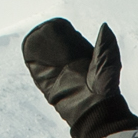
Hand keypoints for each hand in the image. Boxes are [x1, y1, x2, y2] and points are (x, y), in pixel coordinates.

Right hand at [19, 19, 135, 137]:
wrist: (96, 111)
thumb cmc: (105, 88)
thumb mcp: (107, 62)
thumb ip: (106, 44)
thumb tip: (104, 25)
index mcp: (85, 62)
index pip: (72, 45)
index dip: (65, 36)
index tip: (59, 26)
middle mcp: (71, 69)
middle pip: (56, 51)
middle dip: (50, 41)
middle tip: (45, 30)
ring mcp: (59, 78)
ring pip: (45, 61)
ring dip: (40, 50)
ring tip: (36, 37)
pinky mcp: (49, 87)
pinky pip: (37, 73)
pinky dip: (32, 62)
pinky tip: (30, 50)